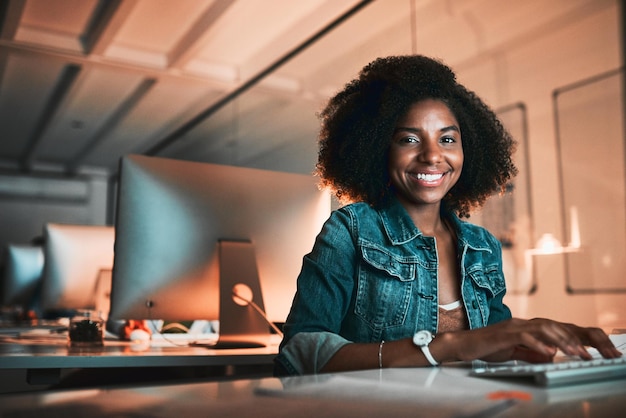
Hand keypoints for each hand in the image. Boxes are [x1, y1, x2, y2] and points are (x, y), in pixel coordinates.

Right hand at [446, 318, 620, 362]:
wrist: (462, 344)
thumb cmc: (484, 347)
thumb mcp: (512, 352)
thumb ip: (530, 352)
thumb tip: (549, 355)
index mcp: (524, 326)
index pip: (552, 328)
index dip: (569, 338)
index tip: (585, 350)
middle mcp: (520, 323)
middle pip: (551, 326)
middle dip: (571, 339)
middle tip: (585, 353)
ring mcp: (512, 326)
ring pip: (542, 328)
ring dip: (561, 341)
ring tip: (574, 353)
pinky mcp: (503, 333)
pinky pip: (525, 337)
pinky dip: (539, 344)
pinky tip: (549, 352)